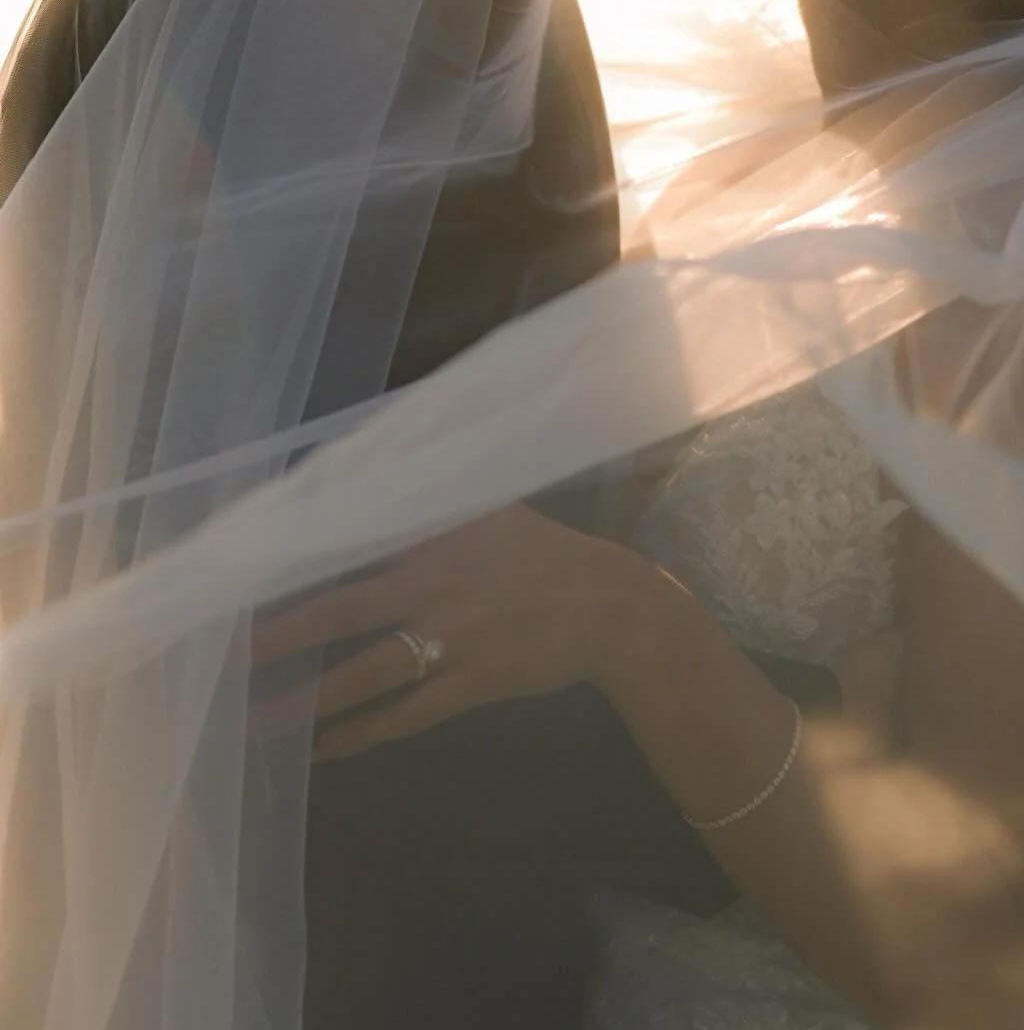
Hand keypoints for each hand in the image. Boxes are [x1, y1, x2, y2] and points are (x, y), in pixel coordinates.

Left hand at [249, 504, 647, 761]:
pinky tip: (323, 751)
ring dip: (305, 704)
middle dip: (278, 635)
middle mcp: (436, 584)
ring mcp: (454, 640)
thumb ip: (433, 491)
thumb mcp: (491, 504)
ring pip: (364, 677)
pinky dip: (362, 736)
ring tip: (252, 726)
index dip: (293, 555)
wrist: (610, 606)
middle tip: (222, 656)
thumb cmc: (542, 552)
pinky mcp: (472, 685)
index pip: (349, 539)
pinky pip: (405, 717)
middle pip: (341, 611)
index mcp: (437, 533)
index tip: (236, 569)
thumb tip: (368, 462)